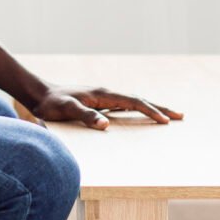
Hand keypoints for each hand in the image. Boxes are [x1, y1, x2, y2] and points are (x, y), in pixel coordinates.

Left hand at [28, 83, 183, 129]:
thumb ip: (85, 116)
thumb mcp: (67, 110)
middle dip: (159, 107)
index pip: (133, 102)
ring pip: (133, 102)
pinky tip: (140, 116)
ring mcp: (103, 97)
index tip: (166, 121)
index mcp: (103, 94)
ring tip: (167, 116)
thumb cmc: (51, 104)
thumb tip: (106, 125)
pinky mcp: (98, 102)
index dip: (150, 111)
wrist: (39, 94)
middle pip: (138, 100)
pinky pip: (124, 106)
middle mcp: (106, 94)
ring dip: (150, 108)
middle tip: (180, 115)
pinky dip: (137, 110)